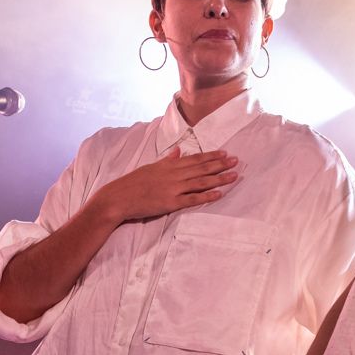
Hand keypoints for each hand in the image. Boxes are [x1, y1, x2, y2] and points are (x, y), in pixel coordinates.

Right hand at [96, 147, 238, 221]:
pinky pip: (191, 199)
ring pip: (200, 182)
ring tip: (234, 175)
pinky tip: (219, 194)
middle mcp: (173, 175)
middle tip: (236, 161)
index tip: (225, 152)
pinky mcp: (170, 203)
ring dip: (218, 178)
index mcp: (168, 165)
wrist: (118, 198)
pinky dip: (206, 196)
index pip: (194, 159)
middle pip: (201, 168)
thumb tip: (178, 151)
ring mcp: (172, 189)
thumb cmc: (132, 183)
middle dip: (220, 164)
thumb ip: (166, 160)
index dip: (211, 156)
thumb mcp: (150, 167)